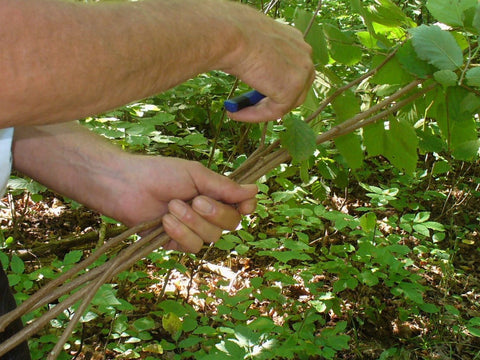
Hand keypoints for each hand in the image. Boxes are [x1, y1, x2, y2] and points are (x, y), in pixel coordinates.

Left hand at [111, 156, 256, 252]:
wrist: (126, 186)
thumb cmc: (159, 173)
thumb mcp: (196, 175)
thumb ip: (224, 187)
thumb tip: (255, 190)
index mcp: (214, 193)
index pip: (241, 206)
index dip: (247, 207)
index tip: (245, 206)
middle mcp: (207, 212)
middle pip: (231, 223)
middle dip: (215, 213)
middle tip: (195, 200)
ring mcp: (193, 228)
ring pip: (212, 237)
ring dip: (192, 222)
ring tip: (172, 207)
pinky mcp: (177, 243)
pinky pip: (193, 246)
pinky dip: (180, 233)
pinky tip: (165, 221)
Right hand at [219, 2, 314, 121]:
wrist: (230, 35)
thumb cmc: (231, 33)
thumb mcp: (250, 43)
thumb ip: (258, 58)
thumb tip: (251, 70)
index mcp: (294, 39)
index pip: (290, 69)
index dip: (272, 85)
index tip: (252, 94)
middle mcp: (303, 54)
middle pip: (294, 88)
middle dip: (271, 100)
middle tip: (247, 106)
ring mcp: (302, 72)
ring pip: (284, 102)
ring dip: (260, 110)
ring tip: (236, 111)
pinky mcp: (291, 90)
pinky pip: (274, 111)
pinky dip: (253, 115)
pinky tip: (234, 113)